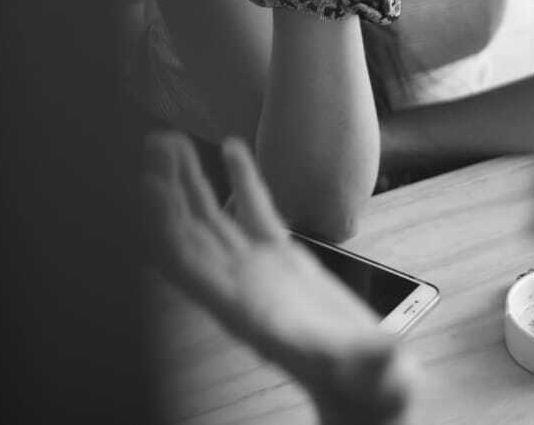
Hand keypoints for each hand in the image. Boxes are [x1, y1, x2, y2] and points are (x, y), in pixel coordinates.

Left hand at [143, 132, 415, 424]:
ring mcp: (259, 273)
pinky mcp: (283, 261)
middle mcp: (241, 289)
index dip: (164, 226)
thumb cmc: (368, 390)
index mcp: (246, 313)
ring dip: (188, 182)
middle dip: (167, 191)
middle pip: (189, 233)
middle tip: (154, 142)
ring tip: (169, 140)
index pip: (188, 266)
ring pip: (212, 220)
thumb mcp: (369, 375)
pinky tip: (232, 146)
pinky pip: (254, 214)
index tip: (147, 184)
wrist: (371, 393)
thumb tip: (387, 350)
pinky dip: (241, 180)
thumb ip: (372, 360)